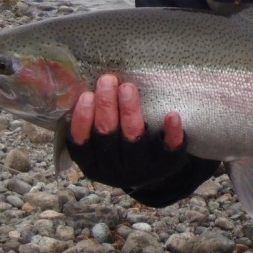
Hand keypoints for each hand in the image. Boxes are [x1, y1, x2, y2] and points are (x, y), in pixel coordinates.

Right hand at [66, 74, 187, 190]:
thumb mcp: (100, 144)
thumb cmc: (120, 148)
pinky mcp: (166, 166)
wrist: (154, 172)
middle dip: (106, 106)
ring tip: (128, 87)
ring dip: (130, 111)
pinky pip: (169, 150)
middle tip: (107, 80)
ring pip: (134, 139)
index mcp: (93, 165)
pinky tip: (171, 115)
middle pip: (107, 137)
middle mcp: (115, 171)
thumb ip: (92, 122)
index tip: (86, 95)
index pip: (81, 145)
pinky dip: (171, 133)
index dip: (82, 120)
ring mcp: (141, 169)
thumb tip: (84, 83)